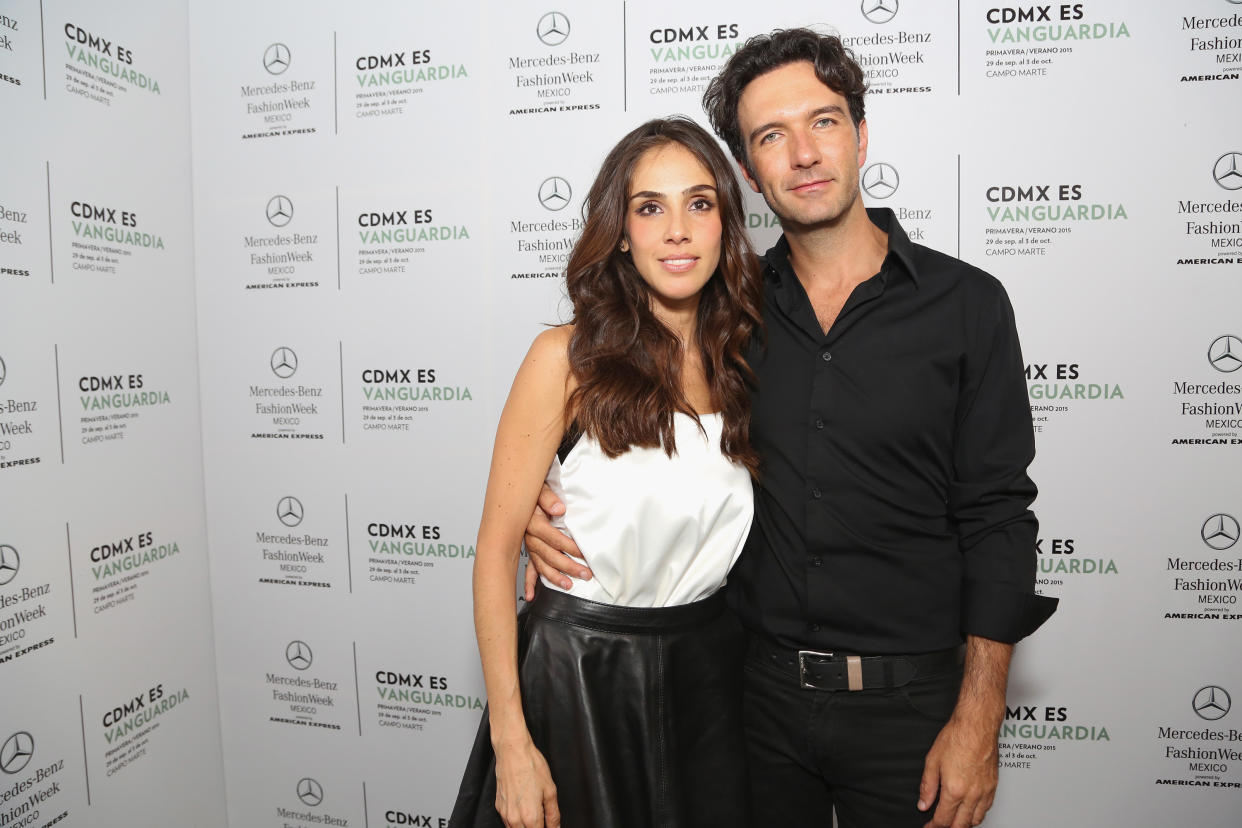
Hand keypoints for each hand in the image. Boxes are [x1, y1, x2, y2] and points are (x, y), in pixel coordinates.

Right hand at [494, 737, 560, 827]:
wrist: (512, 751)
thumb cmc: (531, 766)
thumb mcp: (550, 790)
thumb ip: (553, 814)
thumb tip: (556, 827)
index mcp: (530, 817)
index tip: (551, 826)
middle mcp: (515, 819)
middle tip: (544, 820)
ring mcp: (505, 814)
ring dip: (526, 827)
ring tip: (535, 813)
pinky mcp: (499, 807)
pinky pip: (508, 823)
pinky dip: (517, 821)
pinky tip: (524, 809)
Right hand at [522, 484, 591, 599]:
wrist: (522, 493)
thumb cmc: (534, 491)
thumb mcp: (541, 488)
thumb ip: (548, 498)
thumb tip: (558, 509)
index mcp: (532, 522)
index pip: (553, 538)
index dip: (569, 547)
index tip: (584, 553)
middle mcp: (529, 536)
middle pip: (549, 555)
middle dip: (568, 566)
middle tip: (585, 574)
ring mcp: (529, 545)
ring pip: (541, 565)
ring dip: (554, 577)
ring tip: (569, 586)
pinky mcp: (529, 550)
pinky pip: (528, 568)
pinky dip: (529, 583)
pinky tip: (532, 595)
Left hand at [917, 714, 998, 827]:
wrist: (977, 725)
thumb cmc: (957, 738)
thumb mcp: (932, 761)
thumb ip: (927, 786)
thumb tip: (923, 803)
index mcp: (955, 789)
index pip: (943, 819)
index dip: (933, 826)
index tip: (928, 826)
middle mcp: (972, 794)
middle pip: (961, 825)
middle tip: (939, 826)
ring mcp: (985, 791)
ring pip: (976, 820)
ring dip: (964, 824)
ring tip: (954, 821)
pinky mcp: (993, 786)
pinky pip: (986, 809)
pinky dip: (977, 815)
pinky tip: (971, 811)